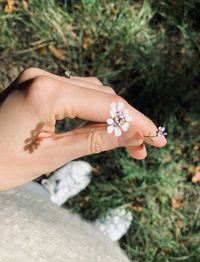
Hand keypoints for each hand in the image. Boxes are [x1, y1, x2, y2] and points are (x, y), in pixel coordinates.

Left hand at [0, 68, 165, 190]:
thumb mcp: (52, 156)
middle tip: (145, 145)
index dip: (136, 122)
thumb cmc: (0, 164)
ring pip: (92, 92)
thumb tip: (133, 135)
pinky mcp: (39, 84)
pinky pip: (77, 93)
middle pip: (102, 96)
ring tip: (128, 141)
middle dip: (127, 121)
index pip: (106, 105)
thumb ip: (95, 141)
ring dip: (112, 116)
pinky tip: (104, 127)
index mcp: (46, 93)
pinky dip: (94, 110)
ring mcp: (40, 77)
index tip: (156, 137)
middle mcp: (44, 77)